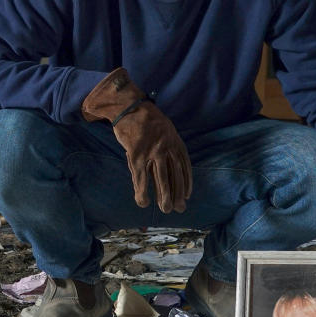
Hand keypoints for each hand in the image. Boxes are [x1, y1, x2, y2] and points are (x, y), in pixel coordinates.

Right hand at [82, 68, 191, 212]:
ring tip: (166, 209)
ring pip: (161, 179)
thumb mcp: (165, 128)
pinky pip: (140, 177)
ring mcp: (152, 152)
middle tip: (180, 208)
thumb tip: (171, 163)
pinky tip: (143, 202)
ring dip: (164, 196)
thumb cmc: (144, 118)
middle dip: (178, 193)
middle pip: (175, 175)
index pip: (184, 166)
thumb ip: (169, 144)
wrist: (128, 106)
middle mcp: (166, 147)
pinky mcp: (137, 155)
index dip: (186, 182)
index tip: (187, 195)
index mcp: (174, 141)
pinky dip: (142, 191)